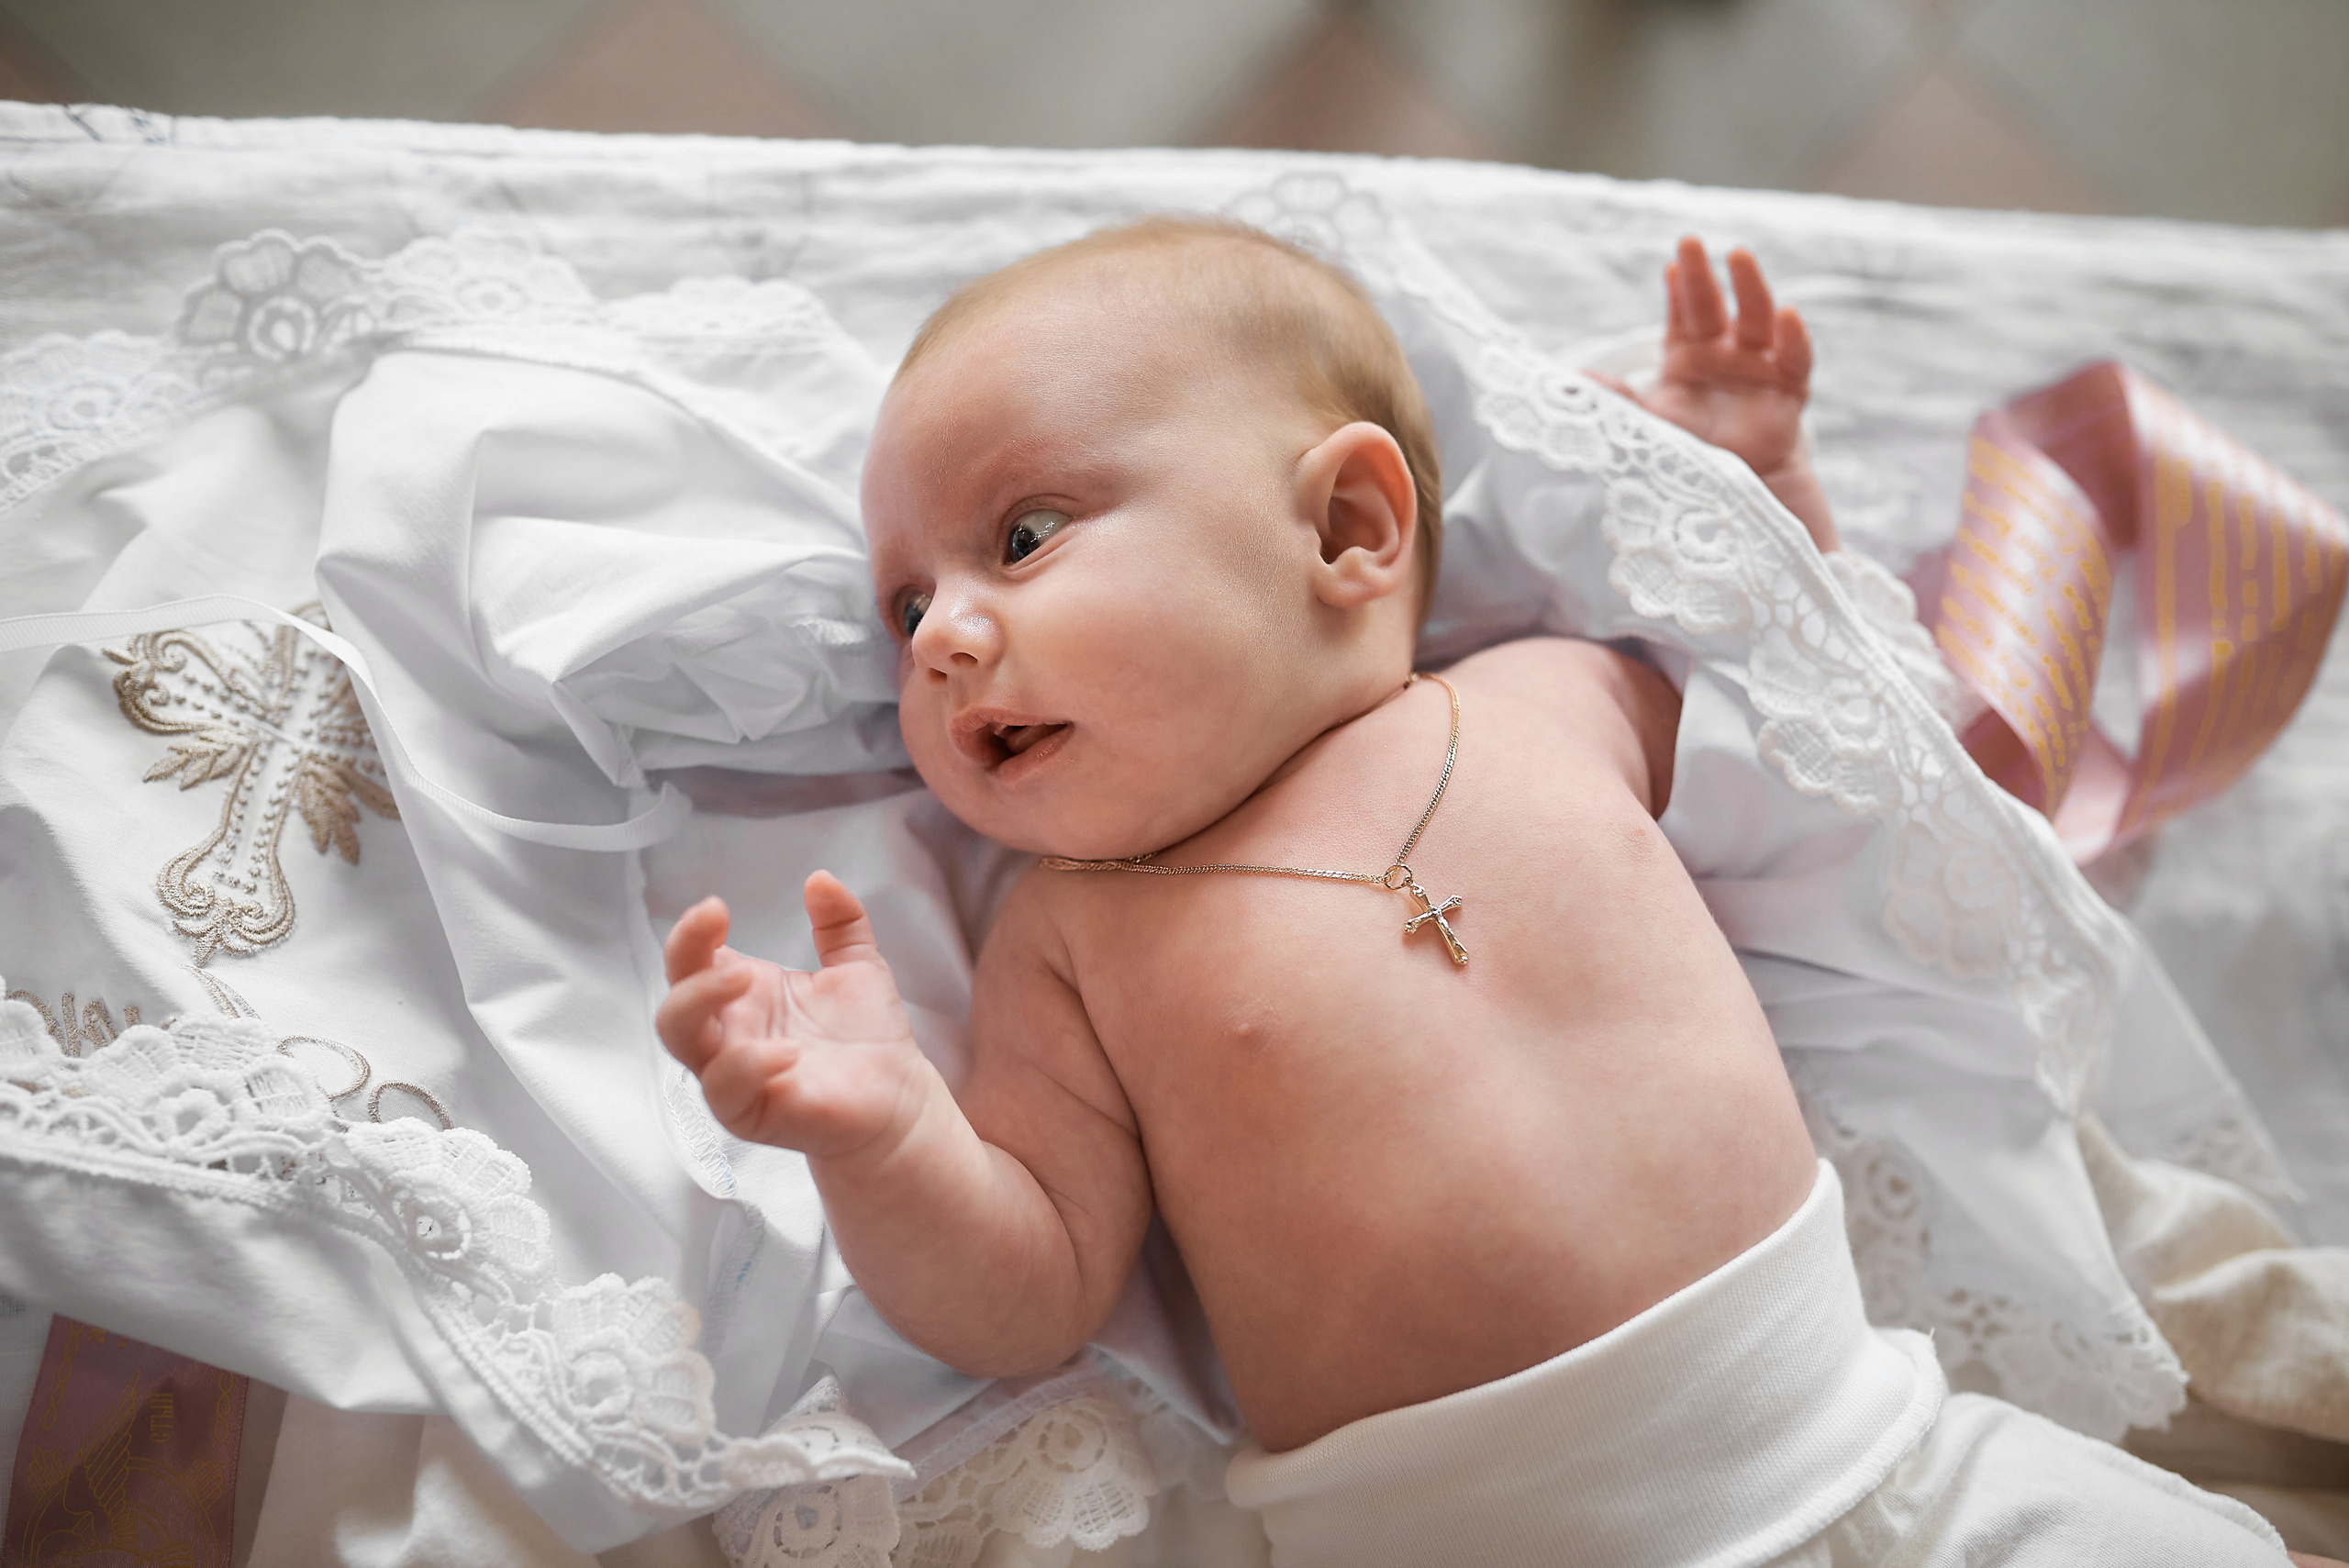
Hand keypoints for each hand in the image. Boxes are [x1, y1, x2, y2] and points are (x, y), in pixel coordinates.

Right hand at [657, 875, 932, 1161]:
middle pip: (672, 999)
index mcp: (744, 996)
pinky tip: (788, 1050)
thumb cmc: (868, 1036)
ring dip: (700, 1003)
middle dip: (684, 962)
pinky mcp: (751, 1113)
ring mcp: (734, 1075)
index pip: (691, 961)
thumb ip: (840, 922)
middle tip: (725, 941)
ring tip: (745, 977)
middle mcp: (729, 1034)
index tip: (717, 907)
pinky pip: (727, 1090)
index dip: (691, 933)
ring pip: (681, 1042)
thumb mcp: (857, 964)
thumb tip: (820, 879)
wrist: (900, 1096)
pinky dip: (748, 1065)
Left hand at [1594, 236, 1838, 550]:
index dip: (1678, 289)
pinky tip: (1787, 316)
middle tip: (1691, 241)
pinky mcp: (1788, 396)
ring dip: (1750, 288)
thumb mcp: (1647, 430)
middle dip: (1704, 275)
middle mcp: (1724, 359)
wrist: (1727, 505)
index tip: (1671, 261)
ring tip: (1738, 256)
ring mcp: (1759, 372)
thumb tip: (1571, 381)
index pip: (1682, 315)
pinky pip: (1796, 362)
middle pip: (1715, 307)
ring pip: (1758, 320)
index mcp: (1687, 362)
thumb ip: (1617, 404)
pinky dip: (1793, 338)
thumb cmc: (1684, 463)